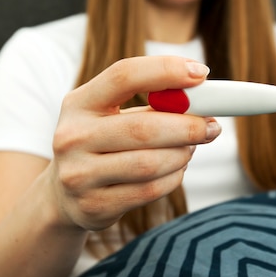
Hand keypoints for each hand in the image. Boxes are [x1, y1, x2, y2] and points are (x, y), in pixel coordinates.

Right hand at [47, 56, 221, 230]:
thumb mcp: (113, 116)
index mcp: (78, 103)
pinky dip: (173, 178)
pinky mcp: (94, 205)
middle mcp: (72, 137)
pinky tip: (175, 170)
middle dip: (188, 127)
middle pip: (144, 128)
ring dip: (182, 155)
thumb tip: (205, 101)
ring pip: (150, 164)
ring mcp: (79, 175)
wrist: (64, 194)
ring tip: (189, 149)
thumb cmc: (102, 144)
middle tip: (210, 127)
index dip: (166, 70)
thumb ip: (153, 105)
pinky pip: (149, 190)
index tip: (201, 73)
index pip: (124, 75)